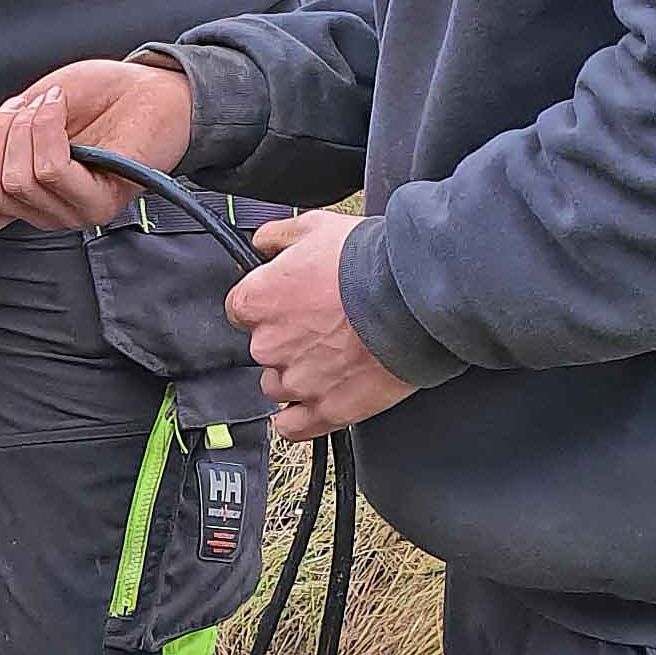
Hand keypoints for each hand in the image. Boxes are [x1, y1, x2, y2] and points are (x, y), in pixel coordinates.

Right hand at [0, 58, 194, 242]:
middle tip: (23, 109)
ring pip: (16, 180)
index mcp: (19, 199)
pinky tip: (61, 107)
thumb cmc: (92, 99)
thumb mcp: (18, 114)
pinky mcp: (100, 202)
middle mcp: (42, 214)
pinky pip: (51, 170)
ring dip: (24, 126)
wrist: (148, 87)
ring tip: (50, 105)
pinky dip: (48, 127)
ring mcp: (71, 212)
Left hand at [227, 211, 416, 443]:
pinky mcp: (324, 411)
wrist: (414, 299)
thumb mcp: (316, 227)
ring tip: (335, 357)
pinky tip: (319, 399)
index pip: (241, 310)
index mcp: (257, 301)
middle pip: (263, 349)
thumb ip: (277, 237)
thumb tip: (262, 244)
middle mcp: (267, 345)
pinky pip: (291, 427)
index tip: (290, 304)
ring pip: (278, 386)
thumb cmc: (369, 264)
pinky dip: (300, 417)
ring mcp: (295, 382)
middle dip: (289, 339)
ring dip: (298, 375)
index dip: (269, 306)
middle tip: (325, 325)